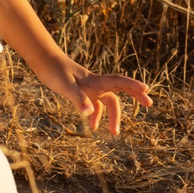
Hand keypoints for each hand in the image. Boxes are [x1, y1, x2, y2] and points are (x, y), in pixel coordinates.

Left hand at [37, 60, 152, 135]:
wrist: (43, 59)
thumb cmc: (53, 70)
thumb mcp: (64, 85)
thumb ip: (77, 98)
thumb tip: (89, 114)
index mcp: (94, 81)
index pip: (118, 82)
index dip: (134, 86)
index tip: (147, 90)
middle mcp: (95, 83)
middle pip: (119, 92)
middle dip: (135, 97)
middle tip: (149, 105)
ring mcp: (89, 87)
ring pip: (107, 101)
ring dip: (112, 115)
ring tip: (113, 133)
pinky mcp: (82, 91)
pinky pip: (95, 104)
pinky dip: (96, 114)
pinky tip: (92, 126)